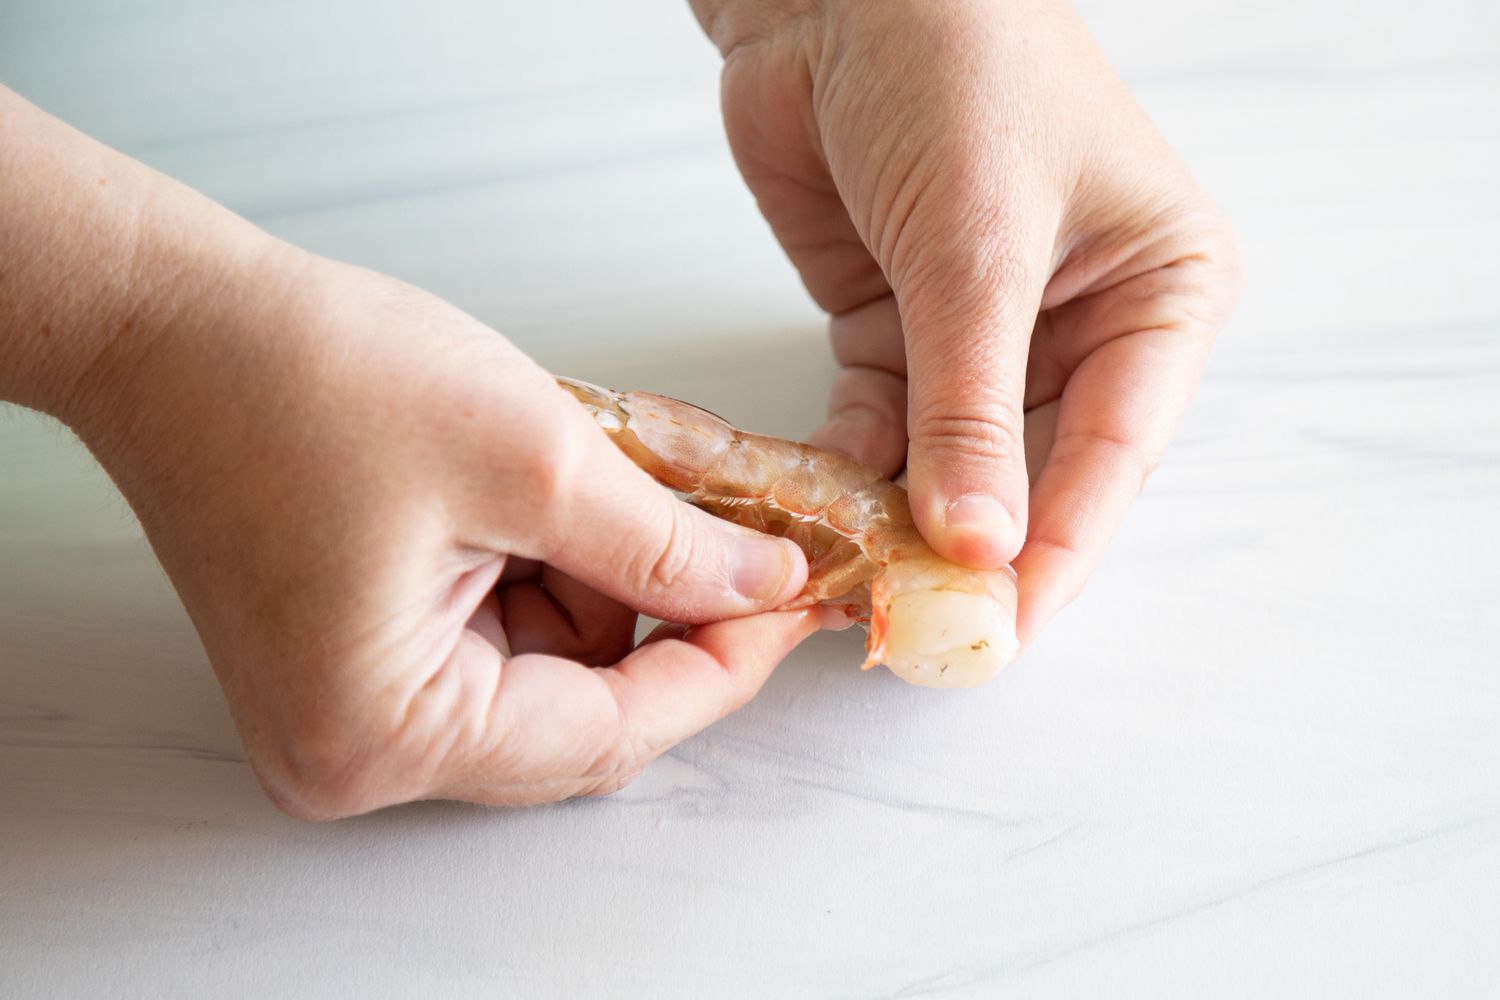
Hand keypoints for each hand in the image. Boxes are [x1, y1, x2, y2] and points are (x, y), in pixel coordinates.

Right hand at [68, 248, 833, 817]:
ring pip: (545, 671)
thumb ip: (670, 546)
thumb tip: (766, 588)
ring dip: (598, 580)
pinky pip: (494, 641)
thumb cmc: (309, 377)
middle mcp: (358, 751)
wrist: (176, 324)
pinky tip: (536, 492)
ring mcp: (349, 710)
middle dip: (658, 614)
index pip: (609, 735)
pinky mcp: (351, 661)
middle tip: (733, 533)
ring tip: (591, 475)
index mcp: (386, 731)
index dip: (722, 668)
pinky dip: (544, 570)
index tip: (797, 606)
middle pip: (578, 714)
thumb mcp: (536, 460)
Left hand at [692, 0, 1241, 642]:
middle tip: (927, 635)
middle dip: (980, 551)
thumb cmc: (956, 66)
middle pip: (1036, 473)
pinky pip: (881, 428)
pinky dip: (850, 477)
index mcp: (1159, 293)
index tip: (1009, 628)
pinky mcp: (895, 330)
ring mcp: (980, 333)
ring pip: (951, 464)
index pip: (1116, 453)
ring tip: (864, 598)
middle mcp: (1079, 324)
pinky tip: (822, 525)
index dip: (1063, 549)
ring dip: (905, 526)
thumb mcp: (978, 247)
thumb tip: (981, 542)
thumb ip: (973, 404)